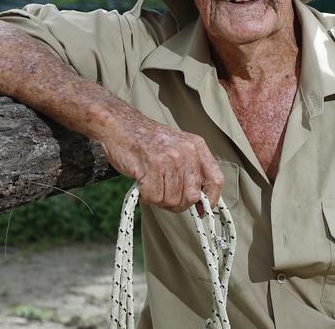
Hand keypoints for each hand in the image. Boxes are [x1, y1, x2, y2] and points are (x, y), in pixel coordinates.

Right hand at [99, 110, 223, 212]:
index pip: (216, 180)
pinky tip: (141, 184)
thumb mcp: (178, 148)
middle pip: (191, 196)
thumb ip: (191, 171)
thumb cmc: (146, 140)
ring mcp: (169, 158)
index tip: (200, 210)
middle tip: (163, 195)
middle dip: (176, 203)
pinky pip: (154, 197)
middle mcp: (187, 151)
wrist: (119, 124)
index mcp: (197, 146)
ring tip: (150, 185)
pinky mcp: (151, 165)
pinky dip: (146, 196)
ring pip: (171, 200)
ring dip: (158, 199)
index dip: (210, 199)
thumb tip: (202, 204)